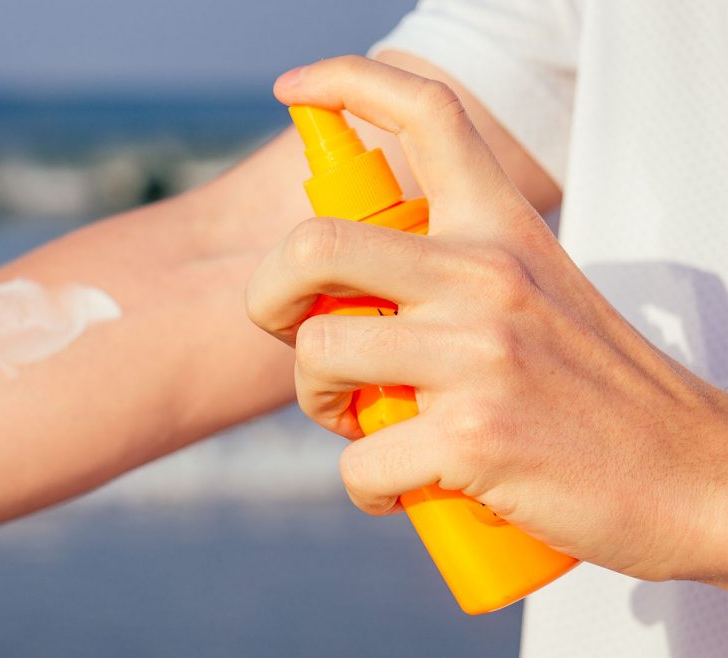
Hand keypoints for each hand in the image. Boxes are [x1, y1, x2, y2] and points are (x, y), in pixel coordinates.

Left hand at [245, 56, 727, 585]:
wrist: (690, 474)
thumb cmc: (595, 390)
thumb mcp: (534, 292)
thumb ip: (453, 272)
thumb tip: (347, 294)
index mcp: (501, 228)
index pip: (427, 112)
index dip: (346, 82)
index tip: (294, 89)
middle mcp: (486, 275)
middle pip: (313, 246)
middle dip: (266, 297)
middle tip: (290, 331)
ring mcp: (479, 354)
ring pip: (319, 354)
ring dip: (317, 400)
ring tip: (359, 421)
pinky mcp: (474, 436)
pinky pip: (359, 463)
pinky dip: (364, 486)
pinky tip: (396, 487)